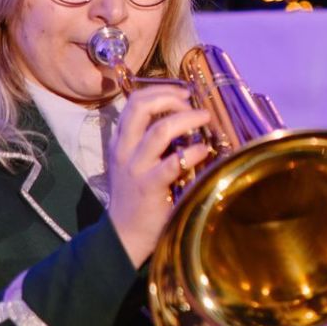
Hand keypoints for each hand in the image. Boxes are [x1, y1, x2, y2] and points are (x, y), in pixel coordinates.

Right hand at [106, 85, 212, 268]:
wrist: (125, 234)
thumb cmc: (138, 195)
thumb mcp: (138, 162)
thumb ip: (153, 141)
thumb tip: (184, 118)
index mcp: (121, 141)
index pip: (134, 102)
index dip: (160, 91)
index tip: (184, 92)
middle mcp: (125, 149)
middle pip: (141, 107)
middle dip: (170, 98)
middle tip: (193, 103)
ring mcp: (135, 168)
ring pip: (159, 131)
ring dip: (187, 119)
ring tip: (205, 118)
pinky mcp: (149, 187)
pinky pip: (171, 164)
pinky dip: (191, 153)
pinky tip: (204, 150)